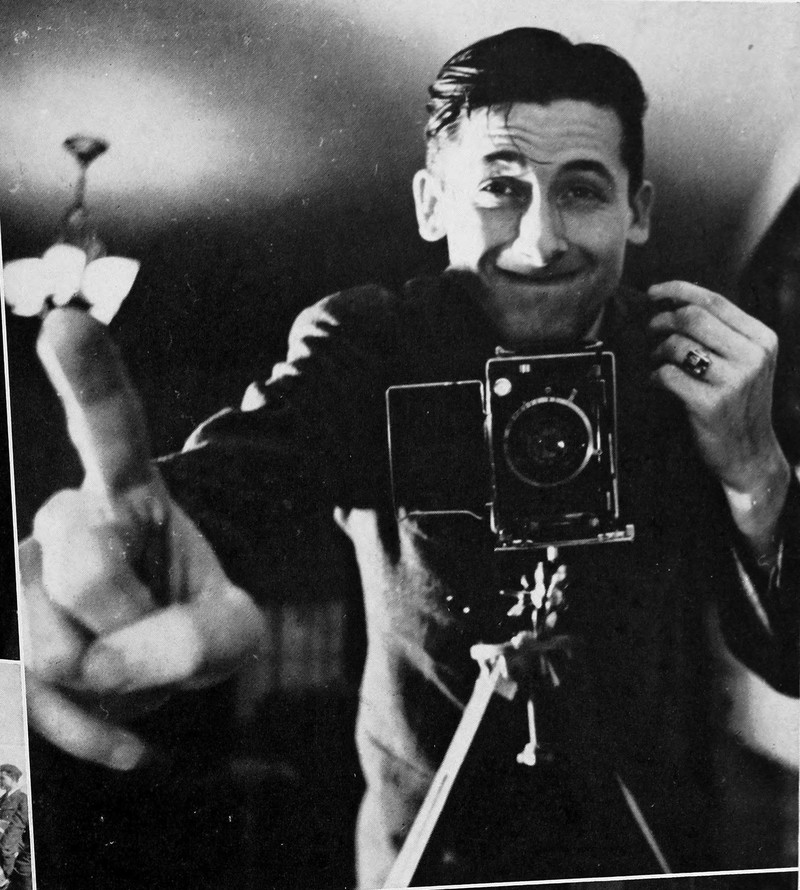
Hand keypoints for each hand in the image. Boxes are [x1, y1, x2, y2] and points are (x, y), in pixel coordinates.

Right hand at [21, 309, 265, 769]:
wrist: (152, 660)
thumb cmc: (188, 625)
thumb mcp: (235, 630)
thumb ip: (205, 639)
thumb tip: (107, 665)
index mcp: (127, 498)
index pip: (111, 433)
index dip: (91, 381)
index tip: (69, 324)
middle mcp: (63, 525)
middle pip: (80, 560)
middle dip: (130, 612)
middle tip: (151, 622)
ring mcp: (25, 583)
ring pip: (50, 640)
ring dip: (113, 677)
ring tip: (131, 663)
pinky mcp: (9, 648)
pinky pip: (31, 702)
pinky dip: (90, 731)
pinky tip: (130, 741)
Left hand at [646, 281, 789, 554]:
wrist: (748, 454)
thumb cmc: (739, 404)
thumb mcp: (745, 362)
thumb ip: (721, 332)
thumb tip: (677, 301)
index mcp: (761, 339)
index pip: (714, 301)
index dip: (678, 290)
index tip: (653, 292)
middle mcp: (752, 356)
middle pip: (692, 317)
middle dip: (662, 320)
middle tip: (650, 331)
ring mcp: (733, 381)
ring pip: (677, 344)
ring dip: (657, 351)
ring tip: (657, 361)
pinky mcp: (710, 404)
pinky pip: (667, 375)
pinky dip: (654, 377)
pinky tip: (656, 383)